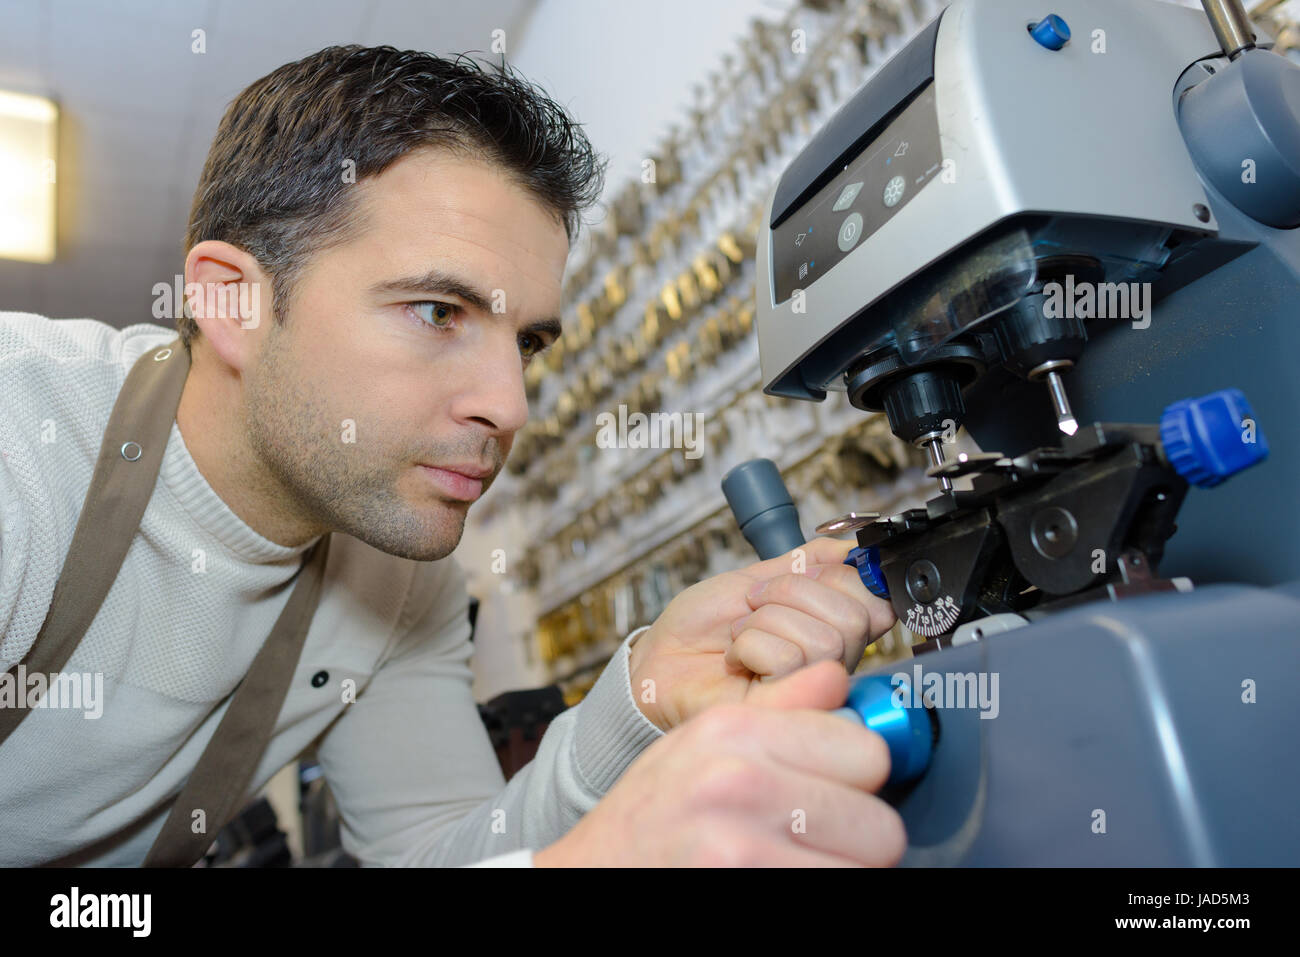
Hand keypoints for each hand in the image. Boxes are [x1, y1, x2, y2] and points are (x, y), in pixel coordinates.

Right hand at [534, 662, 905, 866]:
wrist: (586, 875)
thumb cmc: (650, 815)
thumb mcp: (701, 741)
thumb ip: (778, 706)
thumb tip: (838, 674)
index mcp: (735, 732)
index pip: (867, 751)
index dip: (857, 777)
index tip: (837, 789)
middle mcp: (740, 783)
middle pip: (878, 821)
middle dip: (858, 837)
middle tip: (820, 840)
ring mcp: (742, 848)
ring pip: (866, 869)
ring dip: (843, 870)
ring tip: (800, 861)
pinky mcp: (747, 889)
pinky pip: (834, 895)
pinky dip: (821, 892)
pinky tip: (780, 877)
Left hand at [627, 537, 895, 730]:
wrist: (660, 658)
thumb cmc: (704, 624)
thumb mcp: (759, 575)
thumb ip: (811, 561)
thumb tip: (856, 549)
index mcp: (836, 632)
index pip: (878, 599)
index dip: (836, 578)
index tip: (795, 576)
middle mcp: (834, 665)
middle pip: (854, 618)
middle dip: (791, 593)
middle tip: (754, 604)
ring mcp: (811, 691)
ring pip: (823, 639)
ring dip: (764, 621)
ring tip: (740, 633)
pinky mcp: (784, 712)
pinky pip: (790, 661)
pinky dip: (751, 644)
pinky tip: (735, 658)